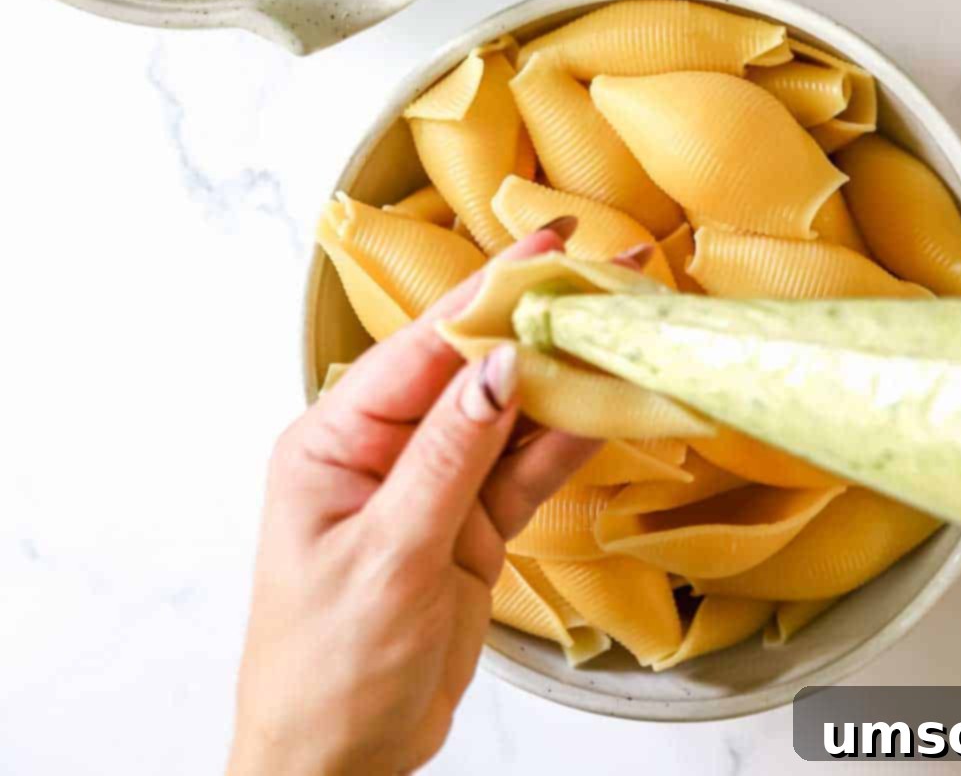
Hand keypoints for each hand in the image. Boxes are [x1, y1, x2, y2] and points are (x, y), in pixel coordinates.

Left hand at [227, 222, 595, 775]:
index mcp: (336, 438)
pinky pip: (528, 468)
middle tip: (608, 271)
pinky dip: (572, 438)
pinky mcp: (472, 524)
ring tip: (628, 324)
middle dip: (538, 320)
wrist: (336, 768)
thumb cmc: (325, 671)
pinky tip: (615, 400)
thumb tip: (498, 365)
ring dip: (568, 375)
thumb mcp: (387, 558)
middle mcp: (386, 447)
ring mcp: (435, 484)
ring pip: (512, 412)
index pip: (422, 345)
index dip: (487, 292)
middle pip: (475, 367)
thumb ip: (448, 458)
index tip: (547, 245)